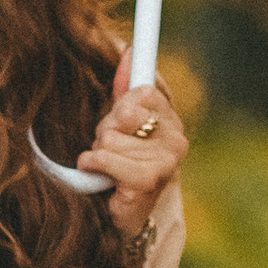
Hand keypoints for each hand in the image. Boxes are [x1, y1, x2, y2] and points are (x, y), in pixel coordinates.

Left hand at [78, 48, 187, 236]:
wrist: (124, 218)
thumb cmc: (121, 166)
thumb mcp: (122, 124)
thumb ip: (125, 87)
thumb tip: (127, 48)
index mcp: (171, 120)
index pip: (142, 90)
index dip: (120, 105)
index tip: (119, 120)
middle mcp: (176, 139)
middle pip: (121, 111)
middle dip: (105, 130)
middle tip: (112, 150)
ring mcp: (165, 161)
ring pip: (108, 137)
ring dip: (98, 152)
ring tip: (108, 169)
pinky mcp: (147, 180)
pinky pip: (103, 157)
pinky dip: (91, 166)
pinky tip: (101, 178)